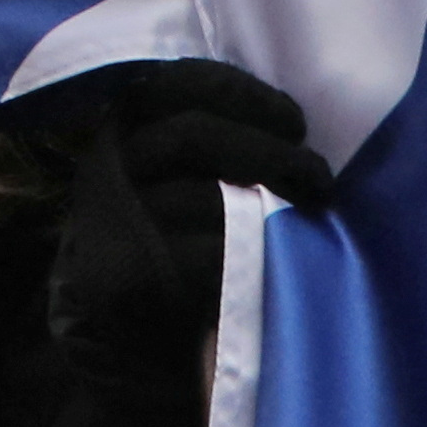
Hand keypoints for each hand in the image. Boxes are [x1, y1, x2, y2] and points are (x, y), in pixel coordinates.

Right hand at [40, 60, 329, 408]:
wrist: (121, 341)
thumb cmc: (170, 244)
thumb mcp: (170, 179)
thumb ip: (207, 143)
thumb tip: (287, 117)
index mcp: (122, 132)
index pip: (173, 85)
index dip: (239, 92)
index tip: (293, 119)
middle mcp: (109, 168)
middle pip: (194, 135)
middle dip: (268, 149)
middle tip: (317, 172)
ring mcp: (116, 222)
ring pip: (204, 194)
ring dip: (270, 198)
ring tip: (313, 207)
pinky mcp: (128, 276)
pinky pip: (205, 254)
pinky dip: (249, 251)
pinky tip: (279, 256)